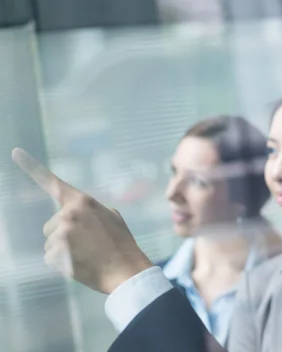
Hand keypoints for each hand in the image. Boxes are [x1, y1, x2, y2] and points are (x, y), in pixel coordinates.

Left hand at [12, 148, 153, 293]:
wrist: (126, 270)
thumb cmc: (121, 244)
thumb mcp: (112, 217)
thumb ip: (92, 211)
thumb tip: (83, 214)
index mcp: (82, 201)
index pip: (52, 182)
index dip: (31, 166)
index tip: (15, 151)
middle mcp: (68, 214)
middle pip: (51, 225)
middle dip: (64, 234)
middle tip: (87, 244)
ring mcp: (61, 233)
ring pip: (50, 242)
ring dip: (63, 250)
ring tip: (87, 255)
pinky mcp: (56, 253)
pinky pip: (50, 258)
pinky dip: (62, 263)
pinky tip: (81, 264)